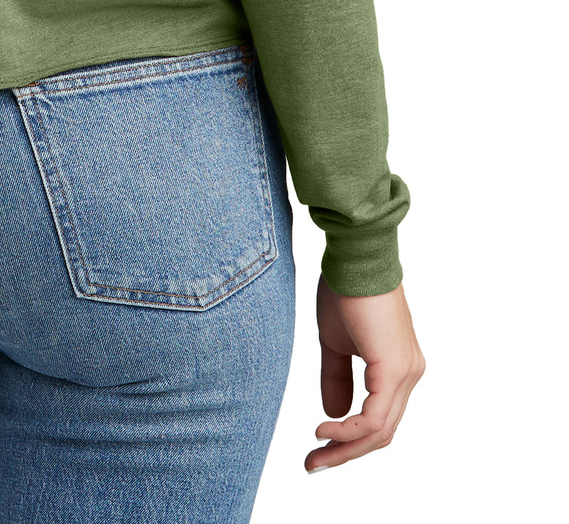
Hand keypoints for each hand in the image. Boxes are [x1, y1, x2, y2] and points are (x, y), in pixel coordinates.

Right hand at [307, 275, 423, 472]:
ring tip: (316, 455)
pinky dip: (349, 430)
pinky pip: (374, 417)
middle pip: (381, 433)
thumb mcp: (335, 342)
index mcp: (398, 367)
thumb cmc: (346, 289)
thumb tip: (333, 413)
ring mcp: (406, 373)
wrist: (354, 256)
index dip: (349, 439)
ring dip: (345, 448)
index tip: (318, 447)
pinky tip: (325, 430)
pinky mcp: (394, 369)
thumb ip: (337, 378)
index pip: (378, 418)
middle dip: (346, 453)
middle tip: (314, 464)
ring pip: (379, 431)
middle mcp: (409, 373)